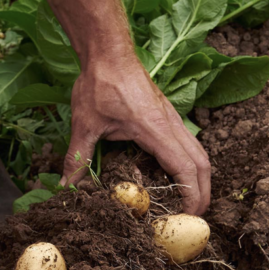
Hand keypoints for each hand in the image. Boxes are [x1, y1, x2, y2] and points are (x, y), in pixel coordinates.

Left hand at [62, 56, 211, 214]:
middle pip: (201, 164)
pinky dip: (190, 164)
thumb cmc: (100, 83)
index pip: (185, 169)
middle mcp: (171, 125)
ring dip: (199, 178)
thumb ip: (77, 157)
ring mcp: (173, 119)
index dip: (191, 195)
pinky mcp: (169, 116)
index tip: (187, 217)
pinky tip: (177, 175)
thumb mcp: (85, 124)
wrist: (108, 51)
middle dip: (203, 193)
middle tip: (193, 218)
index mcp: (156, 130)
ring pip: (199, 153)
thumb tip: (65, 186)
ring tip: (190, 201)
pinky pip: (189, 144)